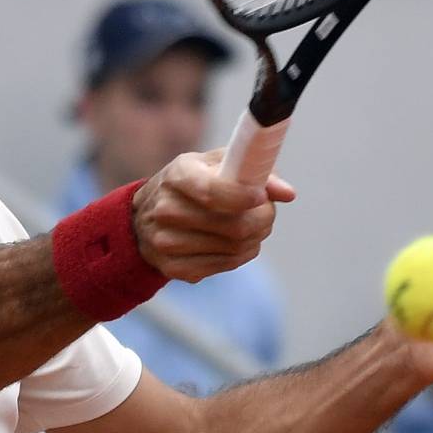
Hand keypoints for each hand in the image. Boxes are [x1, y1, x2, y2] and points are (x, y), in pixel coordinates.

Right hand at [132, 148, 294, 282]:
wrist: (144, 218)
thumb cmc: (190, 183)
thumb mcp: (214, 164)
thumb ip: (252, 171)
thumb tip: (288, 194)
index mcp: (177, 176)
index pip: (213, 192)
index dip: (243, 198)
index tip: (263, 198)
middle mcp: (165, 209)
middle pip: (232, 226)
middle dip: (262, 219)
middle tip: (268, 212)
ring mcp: (165, 242)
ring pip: (234, 248)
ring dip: (255, 238)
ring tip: (254, 225)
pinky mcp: (173, 268)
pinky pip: (224, 265)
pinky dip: (241, 255)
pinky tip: (238, 242)